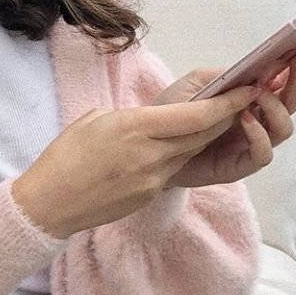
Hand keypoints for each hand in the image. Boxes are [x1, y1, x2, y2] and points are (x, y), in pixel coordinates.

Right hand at [11, 82, 258, 238]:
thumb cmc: (64, 157)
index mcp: (135, 128)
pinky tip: (172, 147)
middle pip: (203, 134)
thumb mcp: (94, 120)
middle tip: (241, 100)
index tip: (245, 90)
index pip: (196, 116)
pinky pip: (172, 170)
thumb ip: (130, 117)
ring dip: (204, 136)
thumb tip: (149, 119)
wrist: (50, 205)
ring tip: (214, 120)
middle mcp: (151, 154)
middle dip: (225, 117)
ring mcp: (152, 178)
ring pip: (190, 152)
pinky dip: (179, 155)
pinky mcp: (149, 195)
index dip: (226, 104)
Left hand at [161, 51, 295, 187]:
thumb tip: (257, 74)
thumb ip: (226, 75)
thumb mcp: (196, 83)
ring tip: (258, 95)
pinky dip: (259, 135)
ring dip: (275, 108)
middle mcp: (256, 119)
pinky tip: (245, 119)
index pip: (281, 83)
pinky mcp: (240, 165)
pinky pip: (263, 154)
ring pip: (283, 128)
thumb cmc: (173, 112)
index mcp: (248, 98)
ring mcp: (250, 143)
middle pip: (291, 104)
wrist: (152, 146)